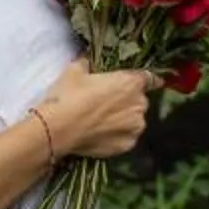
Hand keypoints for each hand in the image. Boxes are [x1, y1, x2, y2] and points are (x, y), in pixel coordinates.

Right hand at [31, 57, 163, 158]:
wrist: (58, 129)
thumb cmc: (68, 96)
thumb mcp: (73, 71)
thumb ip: (86, 65)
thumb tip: (86, 64)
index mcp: (131, 82)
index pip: (150, 78)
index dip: (147, 80)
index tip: (144, 83)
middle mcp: (140, 104)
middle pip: (139, 101)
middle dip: (126, 101)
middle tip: (105, 104)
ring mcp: (136, 127)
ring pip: (133, 121)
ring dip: (123, 120)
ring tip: (101, 123)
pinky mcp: (127, 145)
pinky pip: (125, 138)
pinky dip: (116, 136)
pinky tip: (99, 136)